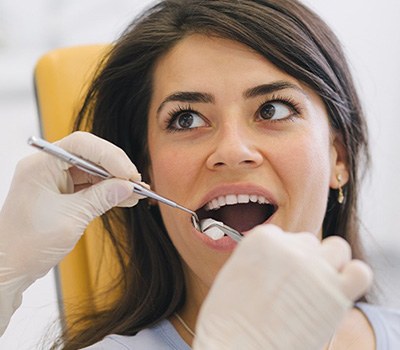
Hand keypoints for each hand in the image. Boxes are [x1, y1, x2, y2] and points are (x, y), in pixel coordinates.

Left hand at [0, 132, 142, 334]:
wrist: (11, 267)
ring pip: (93, 170)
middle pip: (89, 154)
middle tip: (136, 183)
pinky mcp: (62, 192)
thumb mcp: (71, 219)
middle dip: (115, 168)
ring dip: (115, 181)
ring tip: (136, 193)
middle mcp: (47, 167)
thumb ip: (101, 198)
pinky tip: (125, 198)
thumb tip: (128, 186)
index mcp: (40, 166)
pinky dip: (107, 191)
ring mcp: (54, 179)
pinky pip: (90, 185)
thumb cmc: (28, 245)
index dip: (109, 155)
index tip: (128, 174)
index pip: (81, 145)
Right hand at [194, 224, 372, 349]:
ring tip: (319, 287)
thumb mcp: (234, 274)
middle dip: (305, 262)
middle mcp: (290, 247)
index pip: (285, 238)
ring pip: (337, 248)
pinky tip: (339, 291)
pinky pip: (359, 273)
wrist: (237, 346)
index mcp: (263, 239)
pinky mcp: (336, 292)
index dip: (283, 260)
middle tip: (296, 288)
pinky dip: (353, 278)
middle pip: (309, 244)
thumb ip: (260, 259)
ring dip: (331, 263)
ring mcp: (314, 268)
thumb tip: (280, 262)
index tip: (278, 277)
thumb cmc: (229, 320)